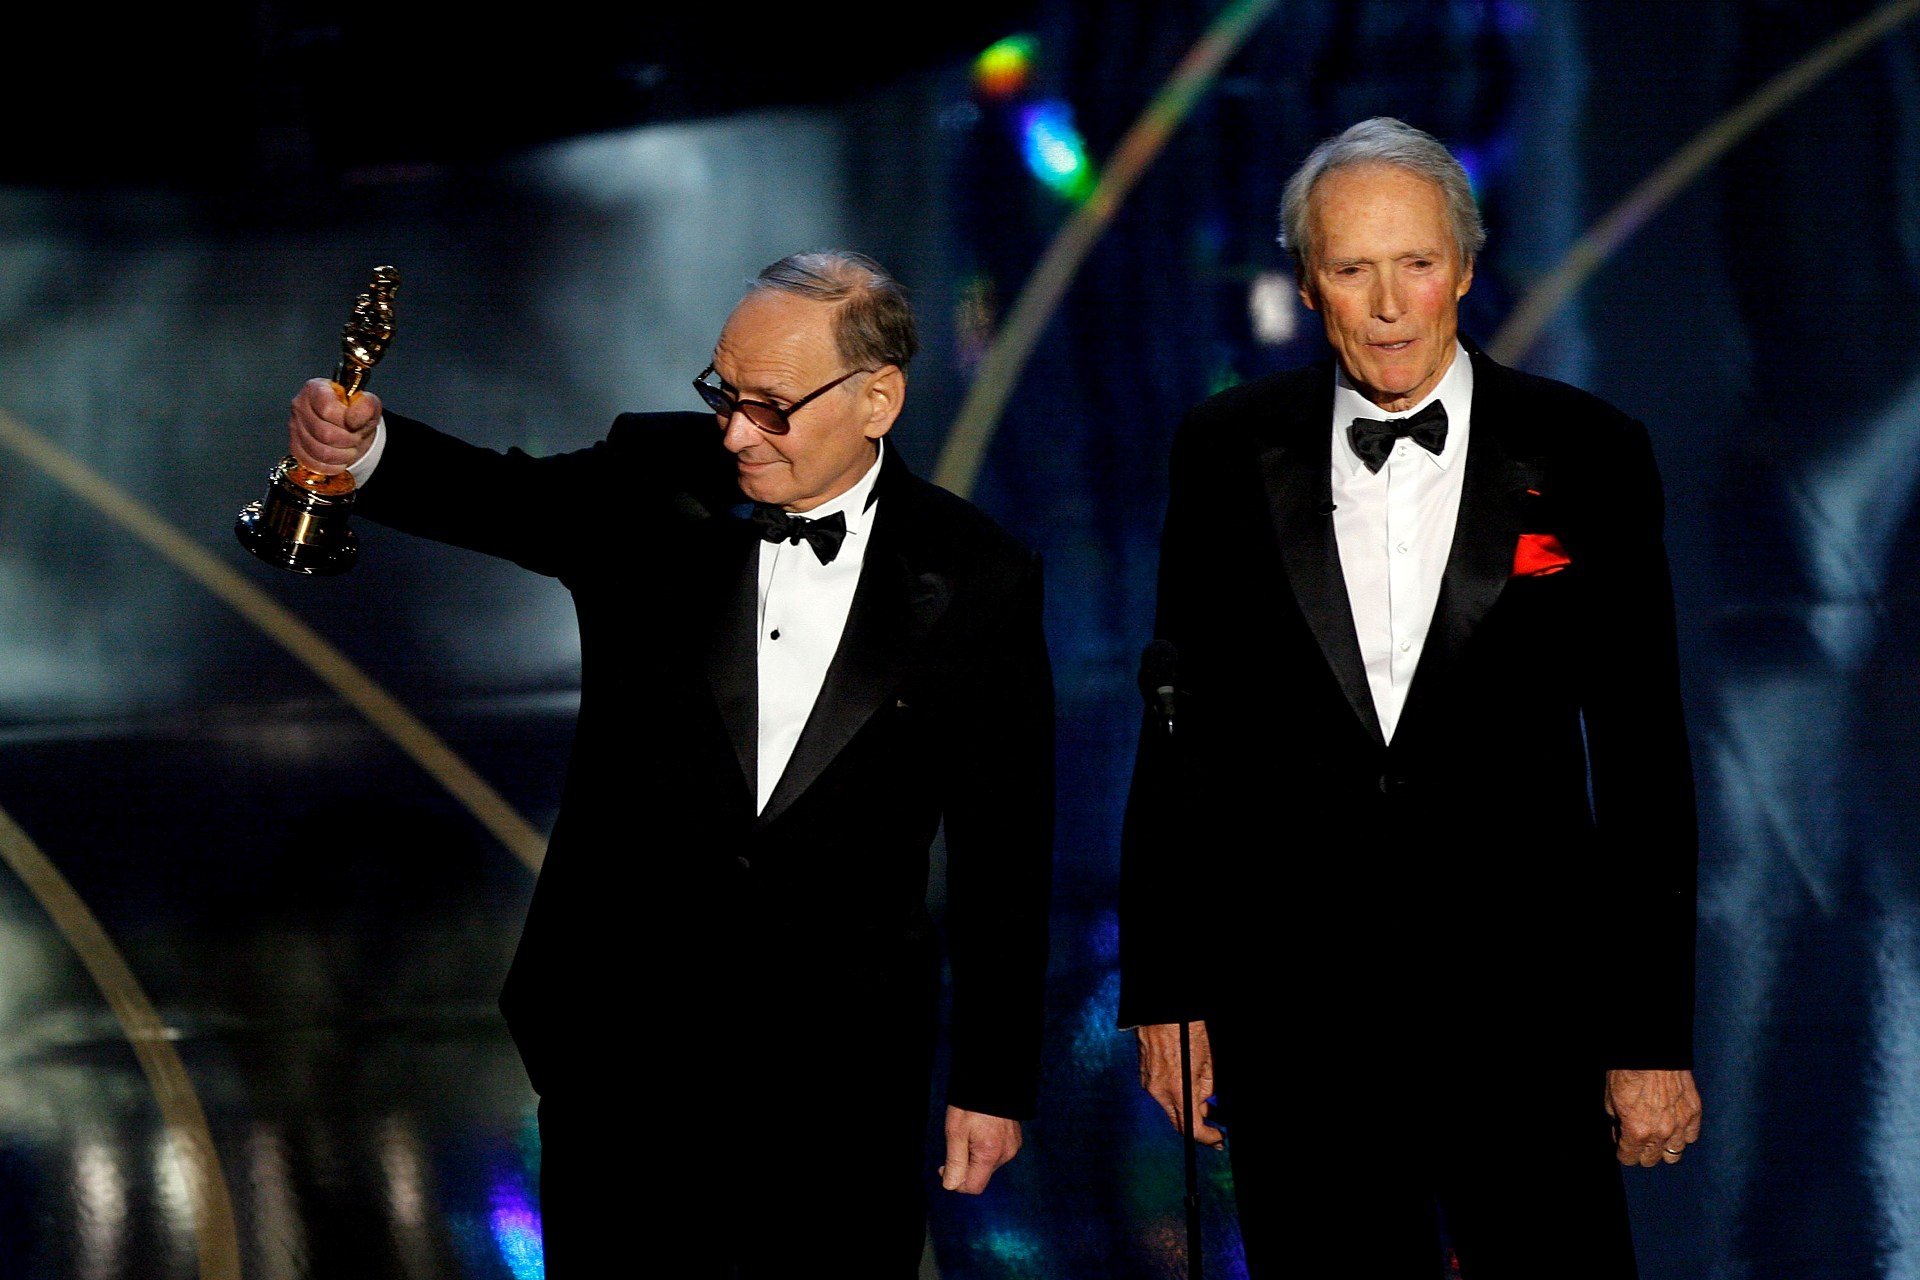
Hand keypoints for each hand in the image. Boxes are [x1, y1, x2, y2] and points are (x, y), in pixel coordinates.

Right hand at [289, 377, 382, 473]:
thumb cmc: (356, 414)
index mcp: (316, 389)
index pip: (327, 408)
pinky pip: (312, 464)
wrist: (351, 429)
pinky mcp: (295, 447)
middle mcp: (300, 405)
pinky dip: (332, 466)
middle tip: (356, 438)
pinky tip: (339, 459)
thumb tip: (353, 419)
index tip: (355, 422)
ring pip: (319, 452)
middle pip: (324, 433)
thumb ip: (366, 406)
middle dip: (348, 440)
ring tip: (350, 448)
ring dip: (343, 455)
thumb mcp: (369, 405)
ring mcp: (295, 427)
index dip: (345, 420)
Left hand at [939, 1107, 1021, 1194]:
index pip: (974, 1187)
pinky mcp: (1015, 1140)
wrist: (991, 1081)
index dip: (956, 1183)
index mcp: (990, 1154)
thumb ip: (954, 1163)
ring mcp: (1013, 1147)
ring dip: (975, 1158)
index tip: (945, 1167)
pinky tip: (981, 1133)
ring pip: (988, 1166)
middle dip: (965, 1168)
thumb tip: (951, 1186)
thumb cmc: (970, 1104)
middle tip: (955, 1146)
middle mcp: (1006, 1154)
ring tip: (970, 1134)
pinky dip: (986, 1150)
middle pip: (981, 1176)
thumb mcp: (955, 1132)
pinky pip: (997, 1154)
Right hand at [1136, 1021, 1222, 1148]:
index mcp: (1178, 1089)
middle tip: (1215, 1129)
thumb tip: (1206, 1102)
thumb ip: (1208, 1087)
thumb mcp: (1208, 1058)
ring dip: (1186, 1107)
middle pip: (1178, 1122)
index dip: (1208, 1138)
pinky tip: (1186, 1082)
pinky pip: (1161, 1093)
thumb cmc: (1187, 1027)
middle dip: (1197, 1126)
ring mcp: (1148, 1083)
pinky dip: (1175, 1094)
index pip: (1192, 1128)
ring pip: (1170, 1107)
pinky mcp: (1144, 1075)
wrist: (1159, 1009)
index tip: (1218, 1139)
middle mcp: (1159, 1091)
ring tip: (1203, 1097)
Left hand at [1605, 1068, 1701, 1166]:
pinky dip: (1682, 1135)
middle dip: (1642, 1152)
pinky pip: (1690, 1137)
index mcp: (1636, 1131)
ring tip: (1657, 1137)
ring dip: (1663, 1147)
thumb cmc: (1627, 1071)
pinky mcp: (1694, 1113)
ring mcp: (1680, 1124)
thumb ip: (1617, 1122)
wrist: (1652, 1052)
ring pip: (1674, 1154)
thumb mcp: (1610, 1099)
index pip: (1629, 1159)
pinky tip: (1674, 1127)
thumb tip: (1620, 1132)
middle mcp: (1660, 1133)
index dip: (1623, 1153)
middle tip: (1638, 1139)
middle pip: (1651, 1160)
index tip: (1623, 1146)